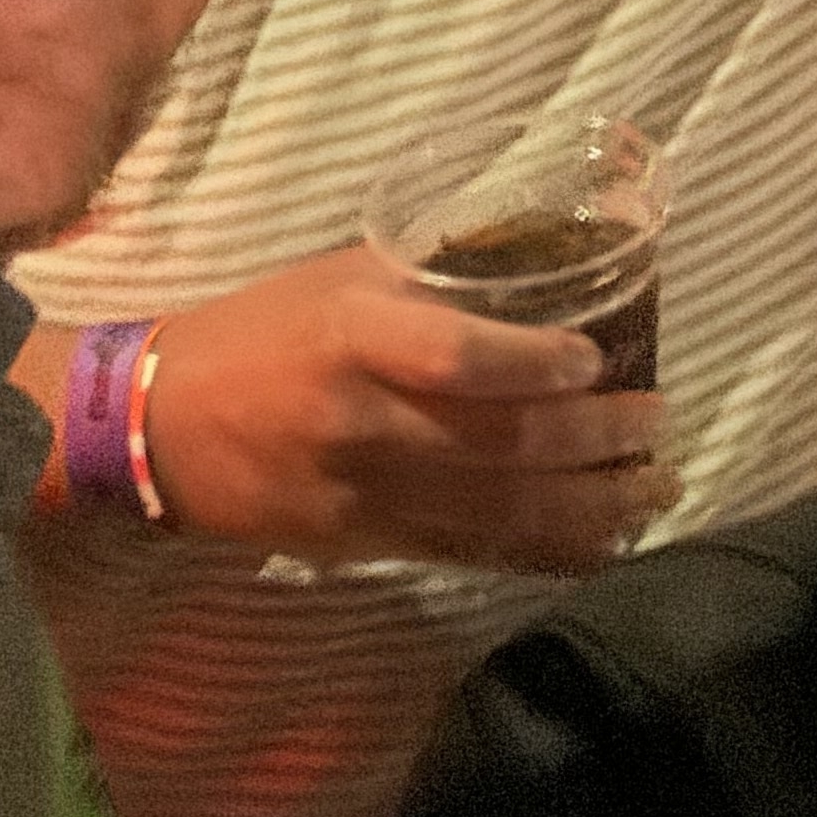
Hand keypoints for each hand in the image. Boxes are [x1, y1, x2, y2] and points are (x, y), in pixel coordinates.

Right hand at [125, 246, 678, 571]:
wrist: (158, 427)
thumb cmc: (259, 330)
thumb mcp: (338, 277)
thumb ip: (431, 283)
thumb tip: (538, 264)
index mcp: (349, 339)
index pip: (454, 357)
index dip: (534, 363)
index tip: (596, 358)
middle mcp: (361, 422)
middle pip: (497, 443)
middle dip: (594, 440)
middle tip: (657, 422)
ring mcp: (363, 495)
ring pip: (498, 511)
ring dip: (591, 505)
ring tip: (654, 486)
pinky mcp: (366, 546)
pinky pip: (472, 552)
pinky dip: (545, 550)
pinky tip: (600, 540)